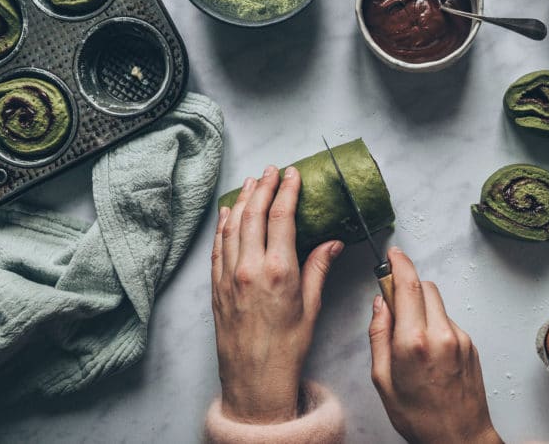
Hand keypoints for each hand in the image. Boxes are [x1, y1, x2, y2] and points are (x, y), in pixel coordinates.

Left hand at [211, 165, 343, 423]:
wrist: (255, 379)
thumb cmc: (287, 347)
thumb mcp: (311, 307)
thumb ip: (319, 268)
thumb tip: (332, 242)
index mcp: (279, 271)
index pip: (282, 217)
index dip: (287, 190)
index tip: (292, 174)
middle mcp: (250, 268)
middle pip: (254, 214)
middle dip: (263, 186)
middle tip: (271, 170)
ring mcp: (229, 276)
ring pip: (233, 226)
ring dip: (242, 200)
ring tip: (251, 182)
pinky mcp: (216, 286)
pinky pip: (218, 247)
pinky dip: (222, 226)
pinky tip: (227, 214)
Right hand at [368, 248, 501, 443]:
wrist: (459, 438)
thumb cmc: (419, 417)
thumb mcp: (382, 380)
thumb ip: (378, 336)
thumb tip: (379, 305)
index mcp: (413, 343)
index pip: (408, 285)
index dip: (399, 263)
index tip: (392, 254)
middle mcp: (440, 335)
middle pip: (425, 287)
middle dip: (408, 286)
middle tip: (394, 304)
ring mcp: (459, 338)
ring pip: (437, 303)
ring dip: (421, 307)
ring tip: (411, 338)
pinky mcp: (470, 344)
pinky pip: (447, 320)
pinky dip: (434, 324)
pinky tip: (428, 352)